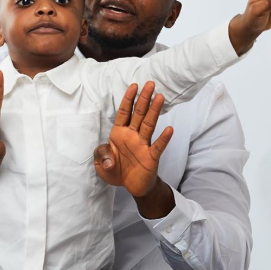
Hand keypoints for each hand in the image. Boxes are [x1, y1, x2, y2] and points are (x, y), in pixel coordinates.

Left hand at [94, 82, 172, 197]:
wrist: (131, 186)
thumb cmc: (116, 171)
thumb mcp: (101, 164)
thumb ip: (101, 156)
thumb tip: (109, 160)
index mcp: (119, 133)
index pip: (124, 113)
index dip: (128, 99)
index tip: (133, 85)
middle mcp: (132, 136)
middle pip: (138, 114)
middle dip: (143, 99)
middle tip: (150, 84)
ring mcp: (143, 145)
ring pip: (149, 125)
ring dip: (154, 111)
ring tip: (159, 97)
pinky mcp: (151, 157)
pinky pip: (158, 146)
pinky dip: (163, 138)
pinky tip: (169, 129)